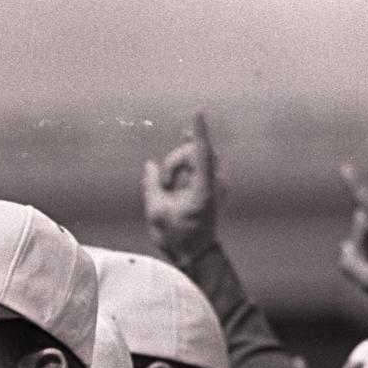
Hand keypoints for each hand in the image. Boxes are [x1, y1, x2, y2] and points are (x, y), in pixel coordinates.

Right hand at [143, 112, 219, 262]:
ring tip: (168, 188)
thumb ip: (152, 185)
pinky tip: (174, 180)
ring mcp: (216, 184)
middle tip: (163, 184)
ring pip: (196, 158)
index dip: (197, 132)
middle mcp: (214, 183)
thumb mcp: (156, 212)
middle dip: (174, 162)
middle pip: (194, 154)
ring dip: (178, 166)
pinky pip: (199, 166)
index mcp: (202, 189)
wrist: (196, 254)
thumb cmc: (177, 236)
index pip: (200, 153)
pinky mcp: (213, 186)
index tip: (197, 113)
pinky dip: (185, 168)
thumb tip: (151, 166)